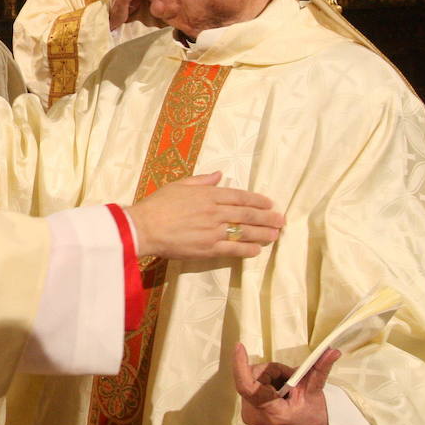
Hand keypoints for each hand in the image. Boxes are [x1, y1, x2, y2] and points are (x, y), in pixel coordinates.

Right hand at [126, 172, 282, 258]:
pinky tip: (258, 250)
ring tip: (275, 234)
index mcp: (208, 194)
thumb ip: (201, 180)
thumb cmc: (157, 205)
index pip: (240, 196)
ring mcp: (213, 231)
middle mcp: (215, 212)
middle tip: (280, 219)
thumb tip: (219, 174)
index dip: (257, 200)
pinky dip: (248, 249)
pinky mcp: (209, 248)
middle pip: (247, 214)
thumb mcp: (179, 185)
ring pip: (245, 232)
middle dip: (267, 217)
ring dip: (263, 233)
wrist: (144, 227)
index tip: (269, 203)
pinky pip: (234, 249)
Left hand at [232, 342, 338, 424]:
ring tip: (288, 389)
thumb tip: (331, 351)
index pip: (247, 386)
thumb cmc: (315, 419)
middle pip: (253, 376)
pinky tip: (280, 392)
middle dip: (273, 371)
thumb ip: (319, 369)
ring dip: (270, 377)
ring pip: (251, 379)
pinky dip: (266, 383)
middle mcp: (254, 415)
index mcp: (271, 412)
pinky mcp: (248, 412)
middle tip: (292, 380)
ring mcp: (248, 414)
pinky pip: (251, 386)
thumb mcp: (315, 393)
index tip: (239, 347)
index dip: (240, 364)